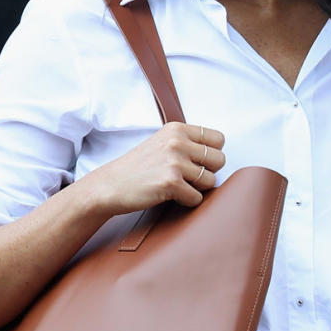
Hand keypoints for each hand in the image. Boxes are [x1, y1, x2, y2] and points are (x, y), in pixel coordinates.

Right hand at [78, 122, 225, 215]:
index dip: (211, 154)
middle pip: (220, 160)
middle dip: (208, 172)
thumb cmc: (138, 167)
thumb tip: (219, 153)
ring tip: (177, 186)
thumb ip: (187, 142)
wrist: (110, 185)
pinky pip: (197, 198)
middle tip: (188, 178)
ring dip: (197, 189)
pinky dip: (187, 201)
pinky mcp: (171, 182)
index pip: (218, 139)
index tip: (197, 162)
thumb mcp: (162, 143)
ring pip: (211, 181)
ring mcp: (174, 161)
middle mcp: (177, 141)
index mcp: (177, 128)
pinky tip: (171, 196)